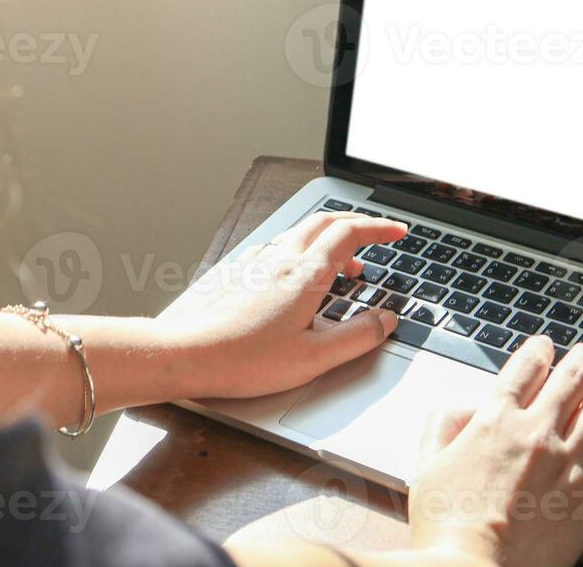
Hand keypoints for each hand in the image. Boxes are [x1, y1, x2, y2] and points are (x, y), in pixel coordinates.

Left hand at [157, 211, 405, 400]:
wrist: (183, 353)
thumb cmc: (243, 360)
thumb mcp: (314, 358)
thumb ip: (357, 337)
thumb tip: (386, 320)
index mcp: (305, 274)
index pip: (351, 233)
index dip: (380, 229)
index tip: (399, 232)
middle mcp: (280, 258)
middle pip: (326, 222)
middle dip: (358, 224)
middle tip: (378, 238)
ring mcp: (254, 262)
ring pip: (299, 232)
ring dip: (328, 239)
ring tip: (344, 265)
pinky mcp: (235, 271)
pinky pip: (275, 247)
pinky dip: (299, 251)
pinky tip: (296, 275)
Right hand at [408, 337, 582, 566]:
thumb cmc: (448, 525)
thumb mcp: (427, 465)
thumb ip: (441, 427)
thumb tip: (460, 410)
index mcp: (497, 421)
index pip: (527, 366)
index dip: (539, 350)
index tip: (544, 347)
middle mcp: (538, 434)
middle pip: (572, 377)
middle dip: (581, 359)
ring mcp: (569, 464)